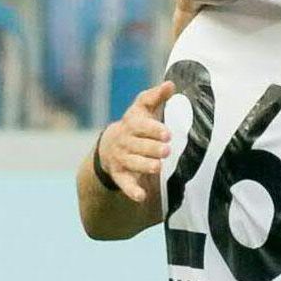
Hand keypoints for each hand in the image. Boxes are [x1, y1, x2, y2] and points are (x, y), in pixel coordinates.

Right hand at [97, 79, 175, 202]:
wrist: (109, 146)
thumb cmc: (135, 125)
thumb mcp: (142, 109)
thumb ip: (155, 97)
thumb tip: (171, 84)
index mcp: (131, 124)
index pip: (140, 125)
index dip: (153, 129)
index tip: (167, 133)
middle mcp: (124, 141)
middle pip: (137, 145)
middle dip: (152, 148)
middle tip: (167, 150)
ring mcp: (121, 159)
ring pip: (132, 163)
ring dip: (144, 165)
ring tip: (158, 167)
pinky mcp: (120, 175)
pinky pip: (125, 184)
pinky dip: (132, 191)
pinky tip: (141, 196)